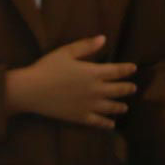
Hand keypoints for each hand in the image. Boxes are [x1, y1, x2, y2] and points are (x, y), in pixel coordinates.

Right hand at [5, 35, 136, 129]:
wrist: (30, 90)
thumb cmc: (46, 68)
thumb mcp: (65, 52)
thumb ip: (86, 46)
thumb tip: (103, 39)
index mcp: (94, 73)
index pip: (117, 70)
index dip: (127, 69)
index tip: (133, 68)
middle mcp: (96, 90)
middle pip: (118, 90)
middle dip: (127, 88)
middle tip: (132, 88)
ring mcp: (89, 105)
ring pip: (111, 107)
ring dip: (120, 106)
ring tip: (125, 108)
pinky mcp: (79, 116)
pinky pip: (97, 121)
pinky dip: (106, 123)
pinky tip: (111, 125)